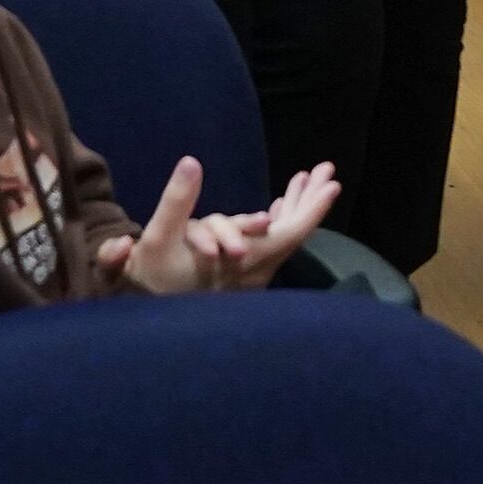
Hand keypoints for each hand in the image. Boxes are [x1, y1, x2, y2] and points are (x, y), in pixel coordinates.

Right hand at [96, 157, 341, 293]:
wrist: (149, 320)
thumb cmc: (154, 278)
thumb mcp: (160, 236)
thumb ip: (178, 200)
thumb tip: (192, 163)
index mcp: (243, 261)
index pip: (290, 233)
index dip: (313, 208)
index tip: (333, 183)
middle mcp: (256, 270)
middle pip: (295, 233)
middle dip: (310, 200)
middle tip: (324, 170)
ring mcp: (252, 276)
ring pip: (283, 239)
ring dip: (294, 208)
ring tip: (303, 178)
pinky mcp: (243, 277)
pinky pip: (270, 245)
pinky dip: (278, 222)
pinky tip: (276, 209)